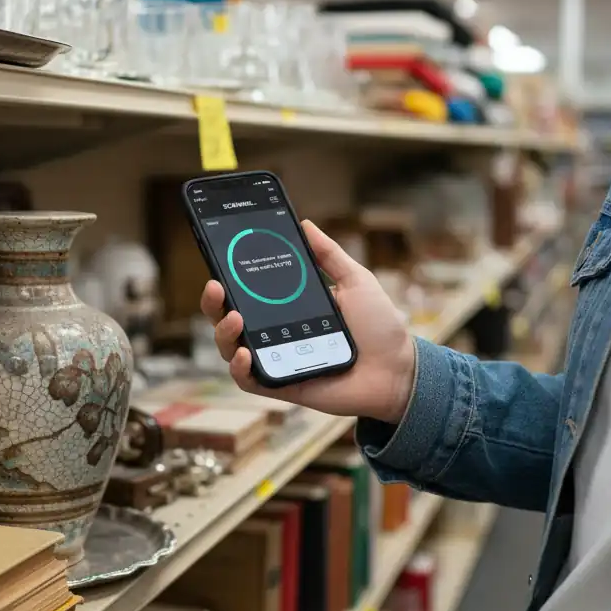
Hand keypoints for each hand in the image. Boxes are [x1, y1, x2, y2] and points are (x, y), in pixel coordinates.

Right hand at [200, 220, 415, 423]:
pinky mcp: (282, 385)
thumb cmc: (379, 326)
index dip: (228, 279)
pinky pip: (248, 381)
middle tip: (216, 286)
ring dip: (223, 332)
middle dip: (213, 303)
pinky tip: (243, 353)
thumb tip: (305, 224)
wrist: (398, 368)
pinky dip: (238, 369)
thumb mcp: (355, 280)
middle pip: (229, 318)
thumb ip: (329, 254)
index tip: (219, 260)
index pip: (248, 292)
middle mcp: (275, 333)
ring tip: (235, 318)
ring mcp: (277, 359)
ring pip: (230, 349)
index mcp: (288, 308)